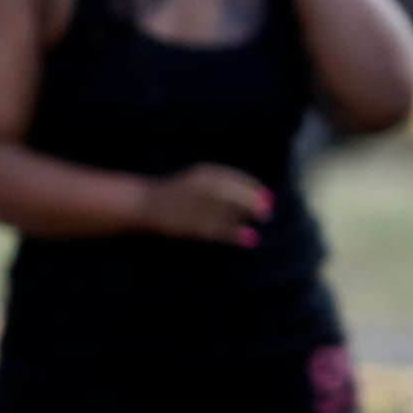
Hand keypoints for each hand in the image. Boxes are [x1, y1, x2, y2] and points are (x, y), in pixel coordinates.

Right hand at [141, 163, 271, 243]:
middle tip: (267, 213)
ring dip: (245, 217)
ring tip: (254, 221)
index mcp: (205, 173)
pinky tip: (251, 239)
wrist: (145, 203)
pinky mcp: (193, 226)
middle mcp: (202, 189)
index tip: (267, 197)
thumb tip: (258, 195)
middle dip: (255, 204)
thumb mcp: (199, 180)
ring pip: (231, 213)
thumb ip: (224, 184)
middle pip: (237, 196)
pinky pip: (220, 230)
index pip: (238, 180)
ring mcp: (197, 207)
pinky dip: (236, 235)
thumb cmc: (178, 192)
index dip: (255, 189)